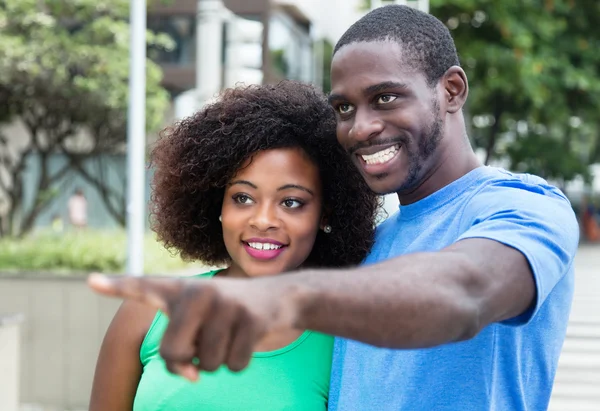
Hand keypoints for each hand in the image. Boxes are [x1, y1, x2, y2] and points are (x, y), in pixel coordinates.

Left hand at [87, 274, 294, 380]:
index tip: (91, 281)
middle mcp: (199, 292)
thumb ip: (180, 353)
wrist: (279, 297)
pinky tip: (248, 337)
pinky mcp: (250, 318)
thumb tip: (191, 375)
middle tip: (205, 344)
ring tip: (231, 334)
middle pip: (172, 353)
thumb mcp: (199, 326)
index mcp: (181, 290)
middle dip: (188, 361)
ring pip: (207, 364)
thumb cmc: (228, 314)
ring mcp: (225, 303)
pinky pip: (234, 366)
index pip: (143, 287)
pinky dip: (240, 362)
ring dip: (219, 360)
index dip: (117, 286)